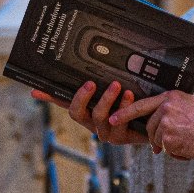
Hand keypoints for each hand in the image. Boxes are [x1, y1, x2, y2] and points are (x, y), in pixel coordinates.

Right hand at [32, 81, 150, 144]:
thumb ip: (106, 75)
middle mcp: (92, 122)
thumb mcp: (120, 86)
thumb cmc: (136, 100)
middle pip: (76, 113)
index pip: (64, 102)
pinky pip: (119, 123)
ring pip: (98, 116)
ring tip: (117, 86)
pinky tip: (130, 96)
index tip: (36, 90)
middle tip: (91, 83)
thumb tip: (94, 54)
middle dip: (82, 97)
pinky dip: (124, 107)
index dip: (48, 98)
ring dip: (107, 99)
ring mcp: (106, 131)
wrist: (157, 120)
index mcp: (88, 110)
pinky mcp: (121, 138)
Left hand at [110, 90, 193, 162]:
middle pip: (150, 126)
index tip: (112, 118)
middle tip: (176, 139)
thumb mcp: (192, 104)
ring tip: (187, 141)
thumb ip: (174, 107)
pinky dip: (175, 152)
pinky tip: (188, 147)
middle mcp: (166, 107)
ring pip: (155, 138)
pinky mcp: (168, 137)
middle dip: (158, 136)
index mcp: (171, 96)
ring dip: (167, 144)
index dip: (125, 112)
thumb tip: (161, 115)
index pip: (142, 104)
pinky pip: (164, 148)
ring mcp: (166, 122)